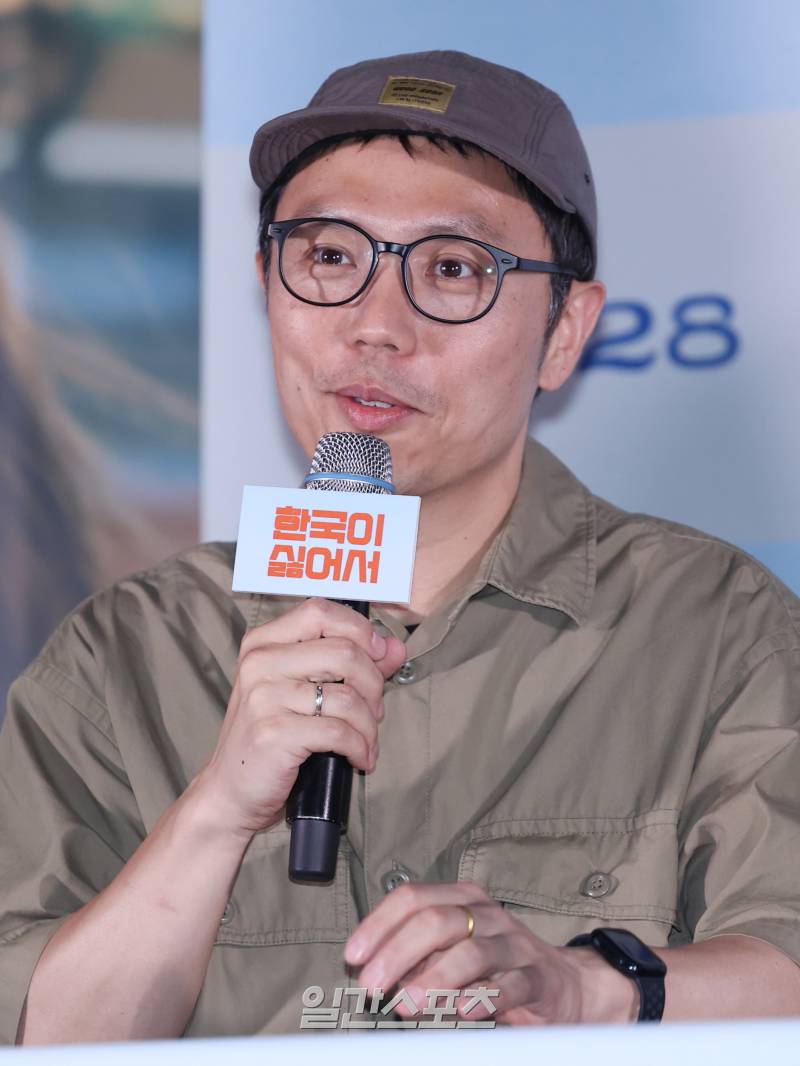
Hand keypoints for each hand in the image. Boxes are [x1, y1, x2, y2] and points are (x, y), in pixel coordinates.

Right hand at [192, 598, 405, 839]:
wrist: (230, 791)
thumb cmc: (272, 737)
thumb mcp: (306, 692)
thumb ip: (351, 664)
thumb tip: (395, 648)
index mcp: (264, 643)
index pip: (320, 612)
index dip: (360, 630)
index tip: (379, 654)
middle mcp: (260, 663)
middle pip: (344, 652)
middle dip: (374, 684)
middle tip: (374, 711)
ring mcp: (264, 697)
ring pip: (347, 696)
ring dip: (370, 724)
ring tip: (367, 740)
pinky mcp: (273, 733)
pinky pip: (339, 732)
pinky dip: (360, 747)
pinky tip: (359, 757)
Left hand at [343, 881, 637, 1024]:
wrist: (561, 984)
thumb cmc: (494, 965)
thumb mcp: (450, 951)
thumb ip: (417, 955)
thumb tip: (369, 968)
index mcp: (461, 898)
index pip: (412, 898)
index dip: (378, 925)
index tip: (353, 956)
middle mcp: (487, 914)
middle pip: (436, 921)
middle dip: (397, 953)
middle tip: (371, 986)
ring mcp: (514, 943)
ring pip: (470, 952)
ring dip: (433, 979)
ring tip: (406, 1004)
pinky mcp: (538, 977)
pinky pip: (509, 984)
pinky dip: (483, 998)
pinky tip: (461, 1011)